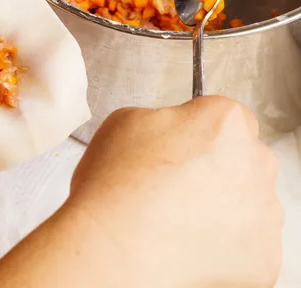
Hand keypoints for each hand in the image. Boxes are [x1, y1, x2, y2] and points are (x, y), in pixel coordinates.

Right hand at [68, 96, 283, 286]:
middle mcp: (256, 164)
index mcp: (224, 124)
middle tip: (172, 185)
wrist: (110, 251)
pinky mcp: (263, 258)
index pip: (226, 116)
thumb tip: (174, 129)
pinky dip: (222, 245)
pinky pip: (247, 245)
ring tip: (175, 218)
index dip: (197, 130)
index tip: (179, 147)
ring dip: (220, 206)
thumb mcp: (124, 122)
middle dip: (215, 167)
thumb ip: (165, 117)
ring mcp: (264, 215)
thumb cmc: (113, 190)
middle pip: (242, 158)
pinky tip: (186, 243)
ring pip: (247, 202)